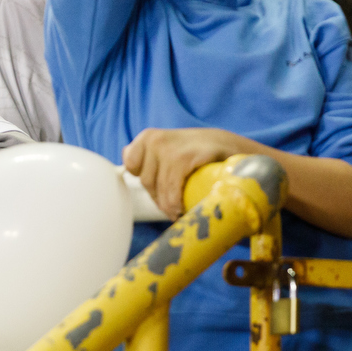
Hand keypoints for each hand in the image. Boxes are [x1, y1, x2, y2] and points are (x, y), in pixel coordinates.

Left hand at [122, 127, 245, 219]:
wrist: (229, 146)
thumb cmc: (195, 152)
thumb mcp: (167, 147)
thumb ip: (146, 155)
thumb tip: (122, 168)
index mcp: (147, 137)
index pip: (131, 167)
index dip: (148, 182)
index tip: (162, 190)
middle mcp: (154, 140)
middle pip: (146, 182)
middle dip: (160, 198)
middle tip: (174, 207)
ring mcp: (168, 148)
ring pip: (159, 190)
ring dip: (169, 207)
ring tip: (179, 212)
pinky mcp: (183, 158)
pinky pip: (171, 192)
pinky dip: (176, 205)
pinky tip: (184, 210)